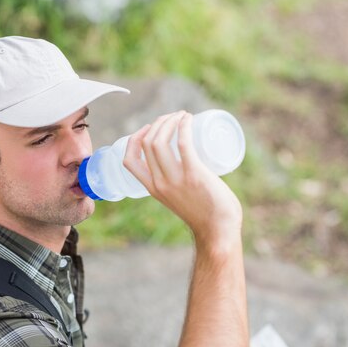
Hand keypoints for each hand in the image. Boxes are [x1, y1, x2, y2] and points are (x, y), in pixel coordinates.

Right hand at [123, 111, 242, 247]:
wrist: (218, 230)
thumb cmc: (204, 214)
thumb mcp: (176, 199)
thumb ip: (174, 186)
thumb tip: (182, 167)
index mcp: (151, 188)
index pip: (129, 160)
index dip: (134, 139)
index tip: (149, 128)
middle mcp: (158, 183)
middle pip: (147, 143)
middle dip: (158, 123)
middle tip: (174, 117)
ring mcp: (175, 179)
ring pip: (159, 141)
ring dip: (169, 121)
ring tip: (182, 115)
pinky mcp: (194, 174)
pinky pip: (182, 144)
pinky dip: (183, 126)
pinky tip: (188, 119)